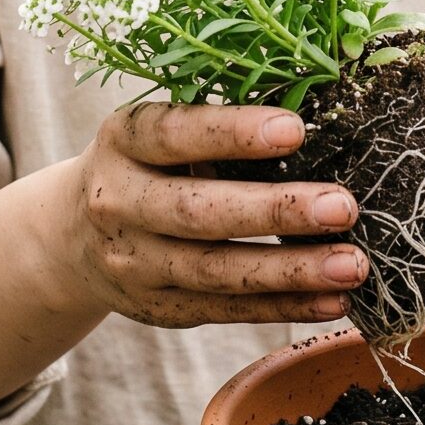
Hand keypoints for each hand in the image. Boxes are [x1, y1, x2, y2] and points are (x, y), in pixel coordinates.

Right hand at [67, 101, 367, 328]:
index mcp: (123, 142)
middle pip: (200, 213)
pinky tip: (332, 302)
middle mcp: (119, 203)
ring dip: (292, 271)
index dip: (233, 133)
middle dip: (277, 211)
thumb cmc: (145, 163)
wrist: (72, 236)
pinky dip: (283, 307)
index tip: (296, 129)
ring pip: (218, 272)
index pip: (174, 135)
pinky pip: (226, 311)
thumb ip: (213, 124)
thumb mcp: (156, 130)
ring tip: (352, 264)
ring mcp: (136, 264)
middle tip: (344, 206)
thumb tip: (316, 113)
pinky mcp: (159, 308)